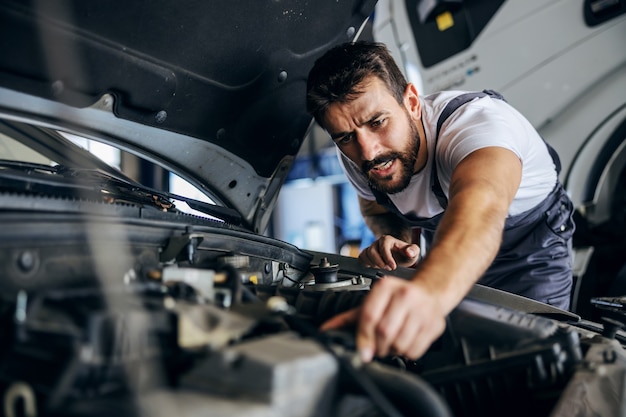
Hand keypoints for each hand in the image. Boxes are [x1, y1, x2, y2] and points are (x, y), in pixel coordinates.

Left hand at [320, 275, 446, 361]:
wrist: (430, 292)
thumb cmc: (396, 298)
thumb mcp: (372, 302)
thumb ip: (348, 318)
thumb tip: (325, 330)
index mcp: (386, 287)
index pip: (369, 316)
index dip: (363, 337)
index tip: (362, 352)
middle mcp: (405, 295)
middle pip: (384, 332)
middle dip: (378, 347)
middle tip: (377, 347)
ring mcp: (422, 310)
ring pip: (399, 344)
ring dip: (392, 351)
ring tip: (391, 343)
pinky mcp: (434, 325)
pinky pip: (415, 350)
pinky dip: (406, 353)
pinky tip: (405, 342)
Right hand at [359, 235, 419, 270]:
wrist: (400, 258)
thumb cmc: (406, 255)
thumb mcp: (413, 252)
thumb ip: (413, 250)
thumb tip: (409, 252)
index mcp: (387, 240)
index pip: (383, 247)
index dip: (387, 258)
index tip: (393, 267)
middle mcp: (377, 243)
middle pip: (372, 251)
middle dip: (380, 262)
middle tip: (388, 268)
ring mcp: (371, 248)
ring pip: (365, 255)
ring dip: (373, 264)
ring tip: (383, 267)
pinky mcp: (367, 255)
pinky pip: (361, 258)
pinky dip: (366, 264)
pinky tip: (375, 267)